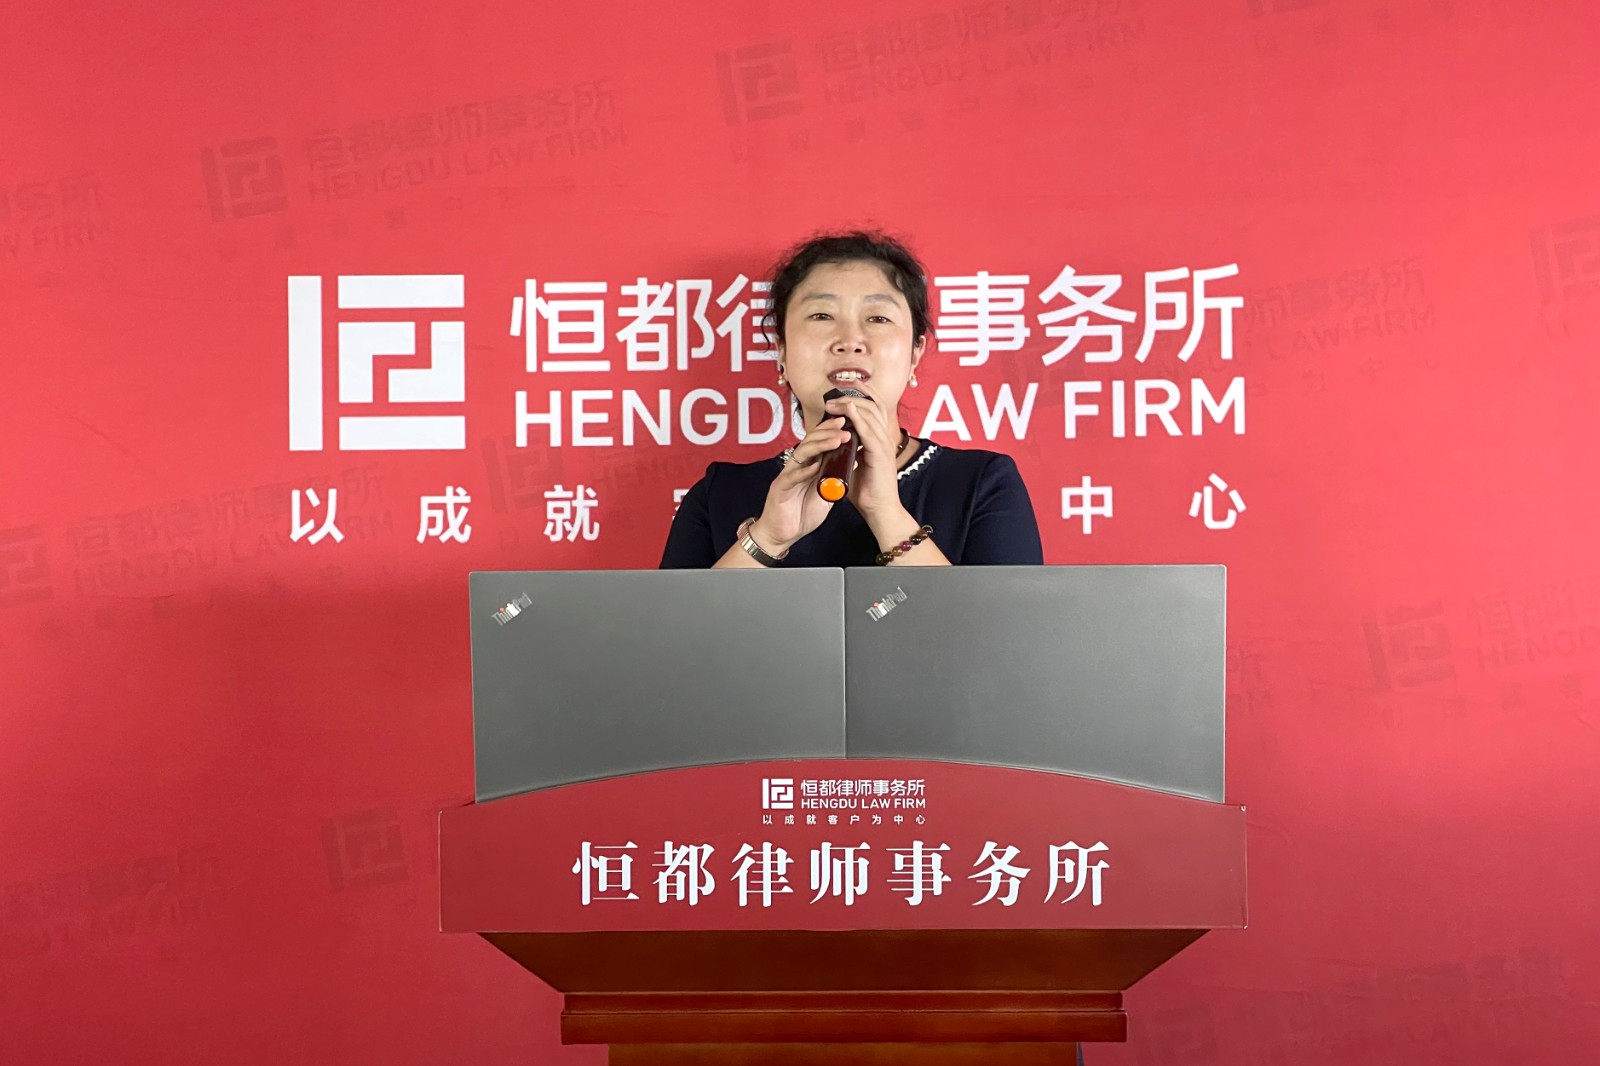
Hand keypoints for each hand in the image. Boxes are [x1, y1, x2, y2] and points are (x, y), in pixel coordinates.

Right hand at [747, 415, 852, 553]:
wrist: (782, 535)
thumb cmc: (801, 514)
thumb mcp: (825, 495)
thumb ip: (835, 480)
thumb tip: (853, 463)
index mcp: (807, 467)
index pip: (819, 443)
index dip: (831, 431)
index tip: (847, 422)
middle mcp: (797, 467)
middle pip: (810, 442)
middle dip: (828, 432)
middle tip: (844, 426)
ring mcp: (787, 476)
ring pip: (802, 454)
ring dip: (820, 445)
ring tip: (836, 440)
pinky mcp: (780, 488)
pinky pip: (792, 477)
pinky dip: (804, 471)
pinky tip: (816, 465)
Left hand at [823, 393, 911, 532]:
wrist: (880, 510)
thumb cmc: (867, 491)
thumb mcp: (855, 464)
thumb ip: (848, 450)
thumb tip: (832, 442)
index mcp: (880, 440)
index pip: (875, 408)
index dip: (862, 394)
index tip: (844, 387)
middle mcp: (885, 438)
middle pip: (874, 404)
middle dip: (855, 393)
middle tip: (835, 391)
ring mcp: (884, 445)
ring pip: (871, 413)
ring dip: (851, 402)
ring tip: (834, 400)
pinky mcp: (880, 455)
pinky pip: (869, 429)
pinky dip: (858, 416)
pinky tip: (848, 407)